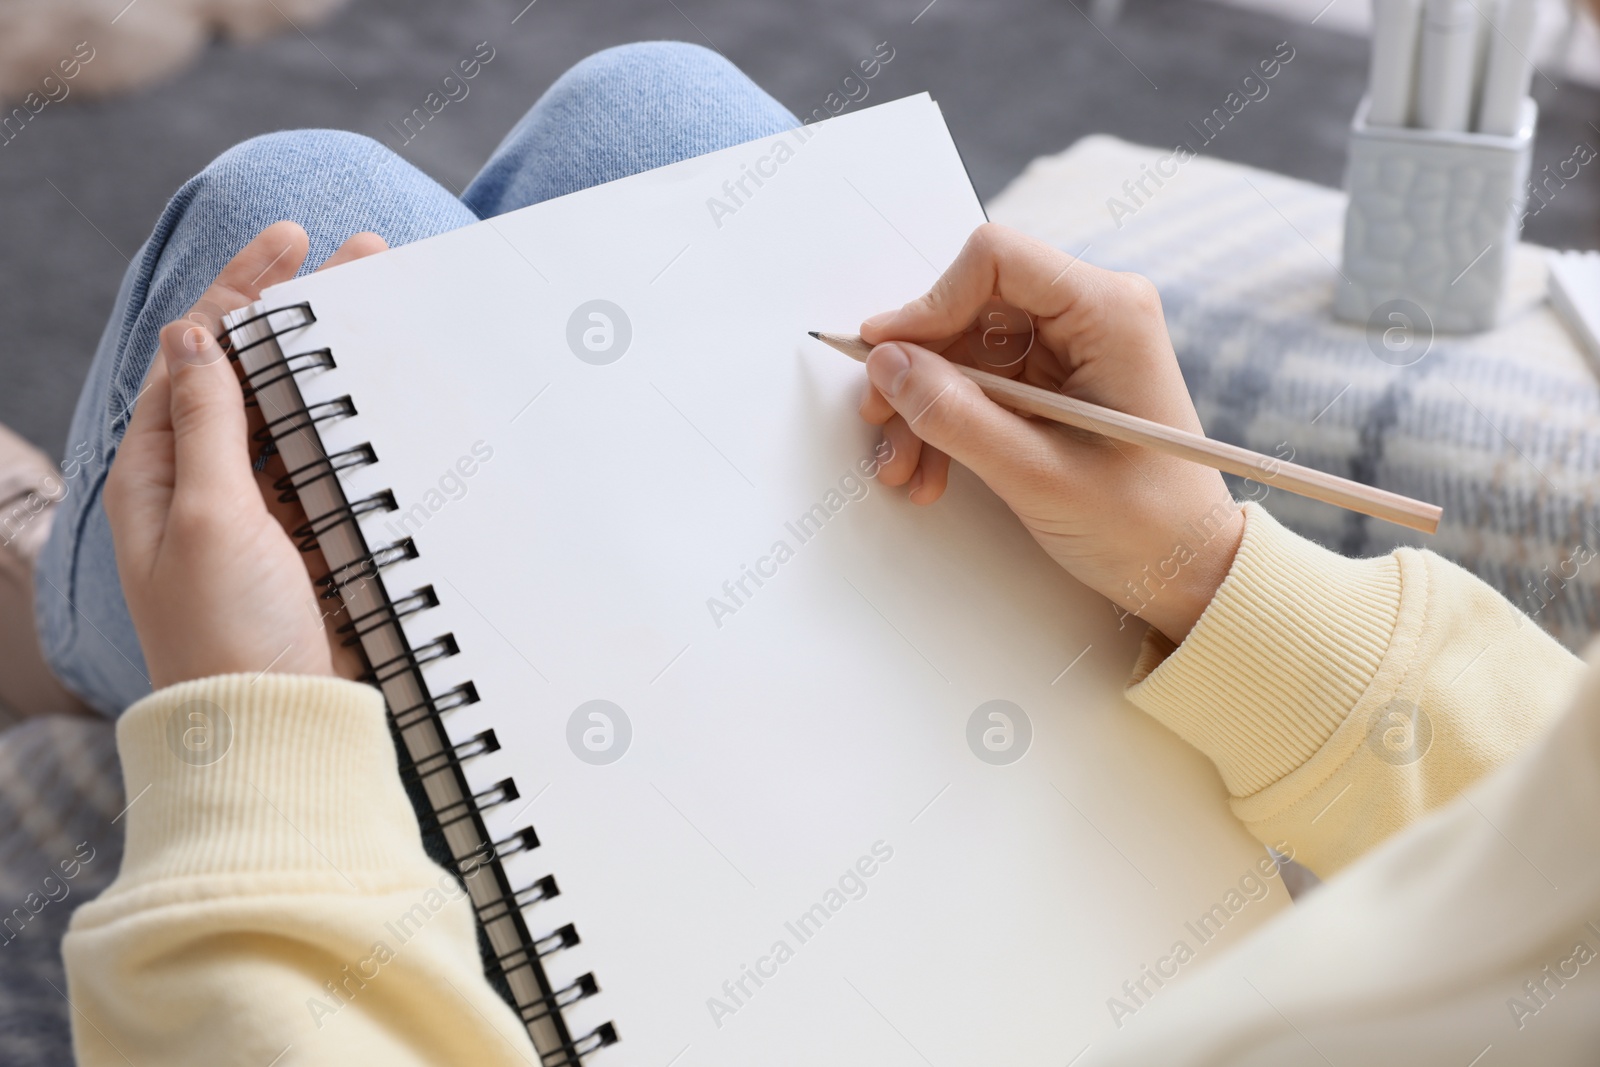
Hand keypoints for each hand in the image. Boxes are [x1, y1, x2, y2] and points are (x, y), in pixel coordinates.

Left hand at [105, 221, 386, 689]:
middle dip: (297, 317)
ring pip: (297, 420)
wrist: (279, 731)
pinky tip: (392, 406)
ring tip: (384, 317)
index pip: (194, 357)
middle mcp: (205, 490)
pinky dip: (359, 432)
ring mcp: (262, 518)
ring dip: (335, 369)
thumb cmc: (227, 635)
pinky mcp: (311, 546)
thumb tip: (196, 335)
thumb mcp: (207, 519)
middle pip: (250, 378)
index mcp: (159, 478)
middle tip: (355, 257)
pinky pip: (331, 470)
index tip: (289, 241)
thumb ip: (207, 426)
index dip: (238, 292)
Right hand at [858, 223, 1242, 643]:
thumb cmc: (1145, 524)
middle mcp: (1091, 314)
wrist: (1187, 569)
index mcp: (1109, 312)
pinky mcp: (1053, 381)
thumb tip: (888, 366)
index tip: (885, 355)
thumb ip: (957, 418)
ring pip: (963, 349)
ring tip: (906, 468)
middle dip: (918, 369)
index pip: (996, 261)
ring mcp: (1070, 347)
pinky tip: (933, 470)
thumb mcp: (1038, 475)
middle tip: (883, 421)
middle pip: (969, 306)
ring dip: (925, 407)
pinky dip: (947, 422)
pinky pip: (978, 382)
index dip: (930, 303)